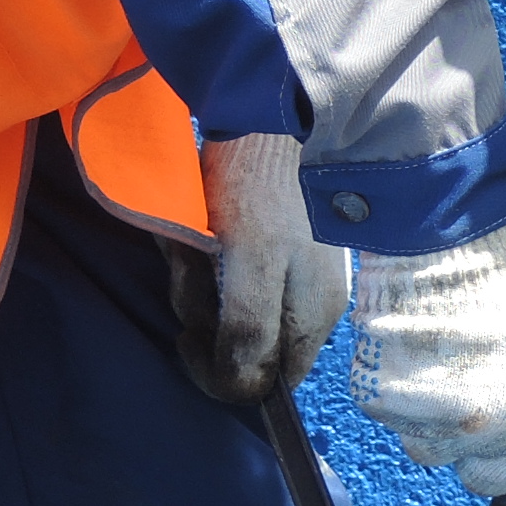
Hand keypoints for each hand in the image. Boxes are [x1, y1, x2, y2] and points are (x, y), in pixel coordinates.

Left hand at [171, 134, 346, 406]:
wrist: (267, 118)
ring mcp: (296, 276)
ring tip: (191, 252)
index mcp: (315, 317)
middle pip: (249, 348)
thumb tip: (243, 387)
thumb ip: (248, 330)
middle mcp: (313, 305)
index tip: (189, 336)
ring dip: (201, 290)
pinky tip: (197, 240)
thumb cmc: (260, 191)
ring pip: (236, 313)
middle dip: (209, 323)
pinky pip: (232, 280)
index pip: (269, 382)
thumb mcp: (252, 265)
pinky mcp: (273, 249)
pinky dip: (205, 267)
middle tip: (189, 281)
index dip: (224, 372)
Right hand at [350, 209, 505, 505]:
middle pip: (488, 483)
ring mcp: (447, 418)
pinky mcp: (392, 402)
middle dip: (489, 448)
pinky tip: (426, 356)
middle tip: (490, 385)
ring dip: (445, 423)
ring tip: (459, 361)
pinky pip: (402, 428)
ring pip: (440, 457)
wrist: (454, 229)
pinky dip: (410, 402)